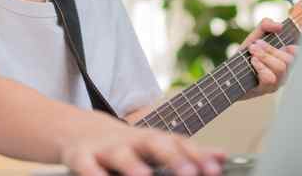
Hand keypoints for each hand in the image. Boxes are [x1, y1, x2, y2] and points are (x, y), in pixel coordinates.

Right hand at [60, 120, 225, 175]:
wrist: (79, 130)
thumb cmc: (127, 144)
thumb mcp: (156, 145)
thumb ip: (187, 152)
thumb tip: (222, 155)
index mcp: (152, 139)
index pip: (178, 143)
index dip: (197, 156)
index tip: (215, 170)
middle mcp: (132, 141)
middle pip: (154, 143)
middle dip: (173, 158)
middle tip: (190, 174)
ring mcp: (106, 148)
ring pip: (120, 155)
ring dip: (133, 166)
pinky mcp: (82, 157)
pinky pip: (86, 166)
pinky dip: (93, 175)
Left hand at [239, 17, 298, 99]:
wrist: (229, 72)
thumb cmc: (246, 54)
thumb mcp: (255, 36)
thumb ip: (266, 25)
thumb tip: (279, 26)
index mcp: (286, 58)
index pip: (300, 54)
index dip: (297, 49)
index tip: (286, 44)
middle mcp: (286, 71)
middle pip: (289, 60)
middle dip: (271, 49)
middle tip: (256, 44)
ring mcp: (278, 82)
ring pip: (281, 68)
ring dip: (265, 56)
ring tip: (252, 51)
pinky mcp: (267, 89)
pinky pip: (270, 78)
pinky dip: (260, 67)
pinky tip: (253, 61)